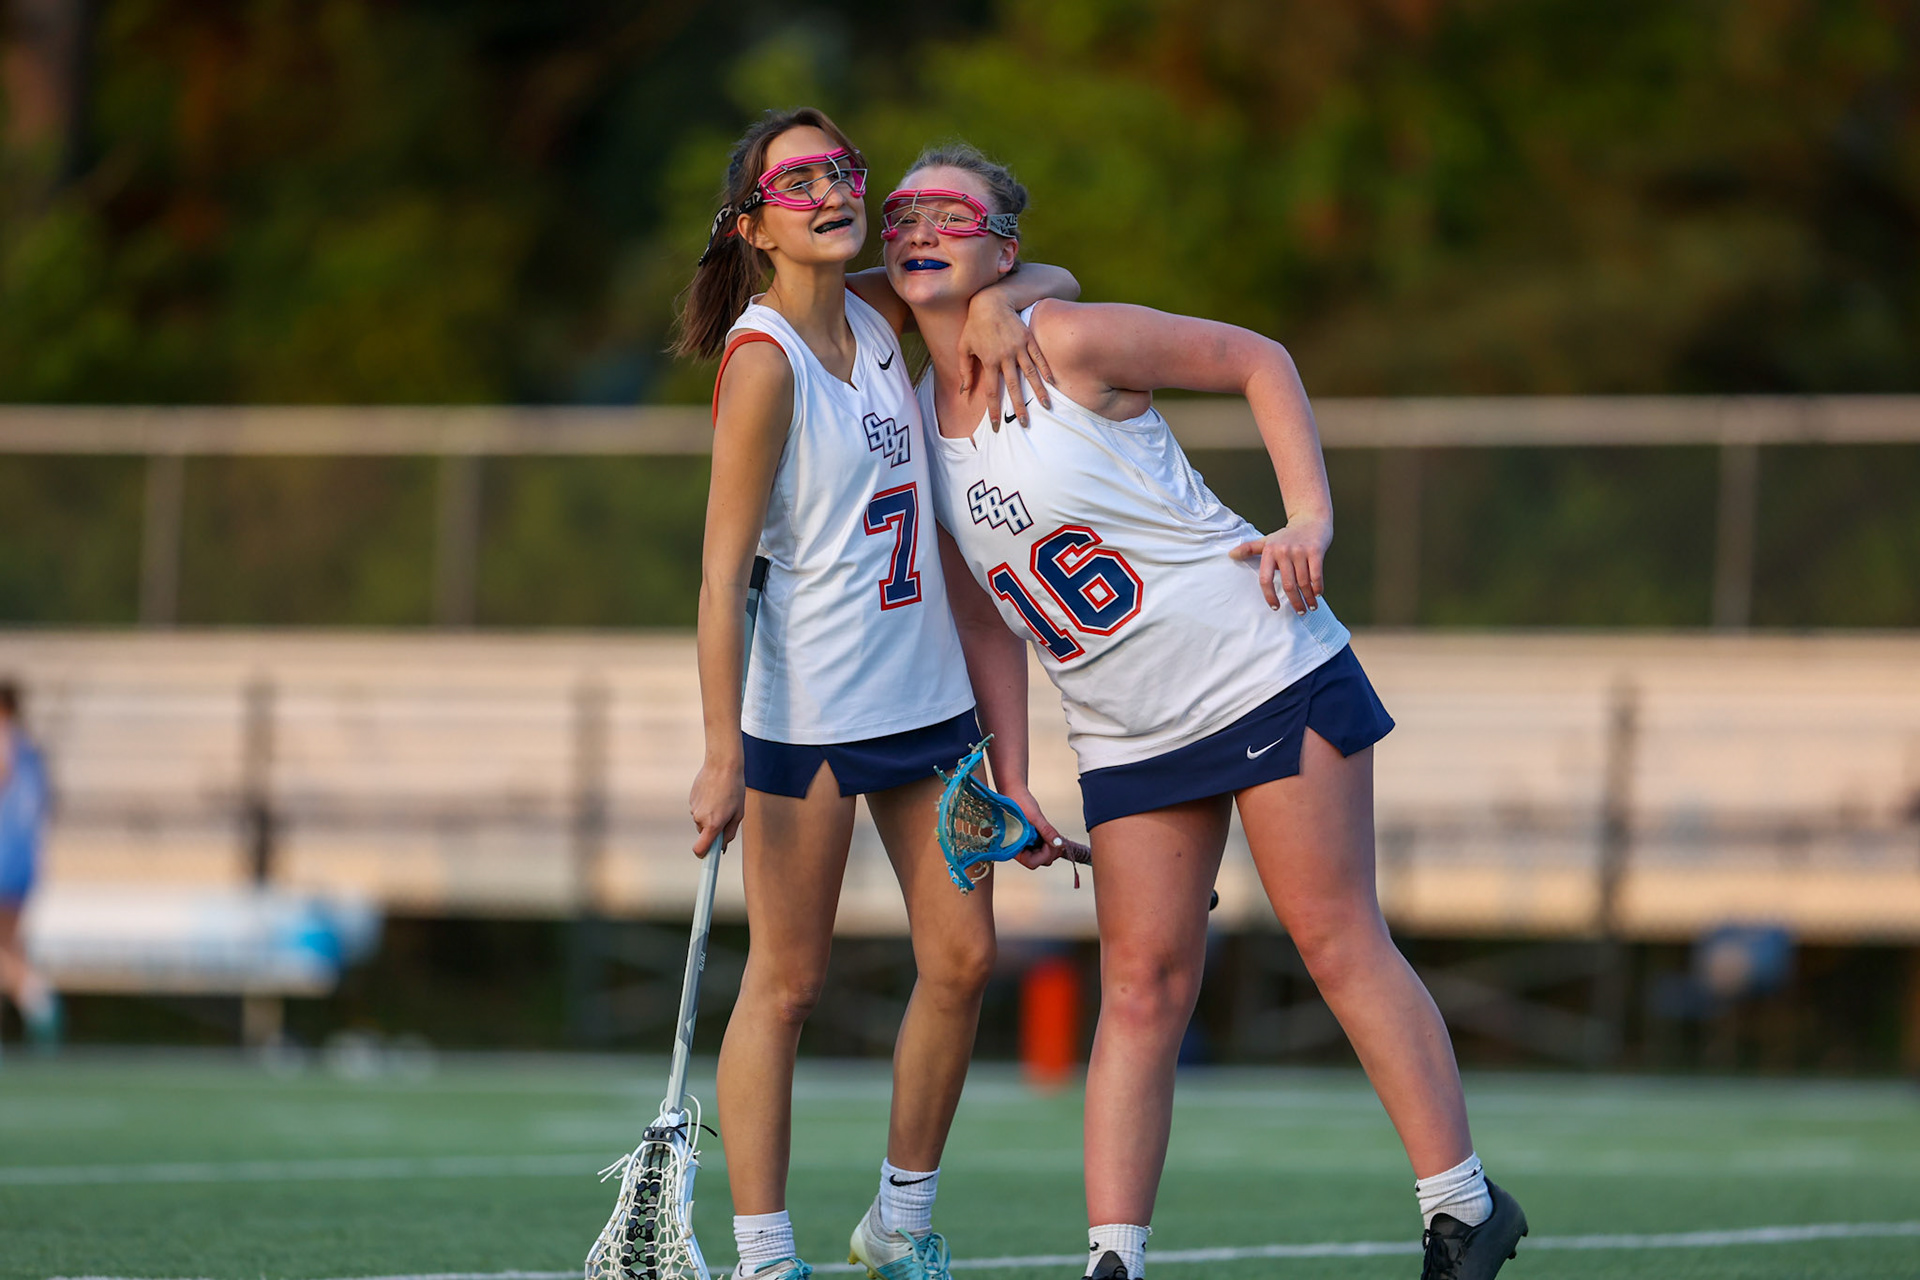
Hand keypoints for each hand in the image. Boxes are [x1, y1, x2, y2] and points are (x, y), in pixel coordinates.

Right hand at [689, 753, 744, 856]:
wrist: (722, 765)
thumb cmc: (734, 790)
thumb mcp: (738, 814)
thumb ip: (729, 833)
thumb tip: (721, 847)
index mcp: (713, 824)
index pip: (700, 850)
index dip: (703, 857)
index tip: (707, 862)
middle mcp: (700, 819)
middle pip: (704, 835)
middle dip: (713, 830)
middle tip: (727, 815)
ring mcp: (694, 809)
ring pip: (701, 821)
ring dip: (710, 816)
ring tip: (721, 800)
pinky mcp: (691, 800)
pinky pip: (698, 810)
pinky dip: (706, 806)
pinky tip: (714, 793)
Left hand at [958, 294, 1054, 427]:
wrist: (990, 302)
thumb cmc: (974, 326)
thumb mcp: (963, 347)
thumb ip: (964, 370)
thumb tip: (965, 391)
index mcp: (988, 361)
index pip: (991, 391)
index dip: (994, 410)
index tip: (997, 425)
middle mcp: (1005, 356)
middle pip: (1013, 387)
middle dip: (1019, 407)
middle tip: (1024, 424)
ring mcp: (1018, 348)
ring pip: (1030, 374)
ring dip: (1038, 391)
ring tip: (1046, 406)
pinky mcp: (1028, 339)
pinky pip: (1038, 357)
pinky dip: (1045, 370)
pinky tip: (1052, 382)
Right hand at [1000, 783, 1091, 869]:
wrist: (1013, 790)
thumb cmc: (1018, 801)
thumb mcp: (1034, 816)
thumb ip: (1046, 831)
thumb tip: (1059, 844)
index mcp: (1013, 846)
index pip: (1032, 862)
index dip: (1044, 854)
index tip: (1050, 840)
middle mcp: (1018, 849)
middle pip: (1038, 861)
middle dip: (1050, 852)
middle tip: (1056, 838)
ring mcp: (1024, 845)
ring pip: (1042, 856)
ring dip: (1051, 848)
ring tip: (1053, 835)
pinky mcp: (1029, 840)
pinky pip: (1042, 848)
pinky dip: (1049, 843)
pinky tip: (1052, 834)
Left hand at [1231, 514, 1331, 613]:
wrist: (1310, 518)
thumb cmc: (1287, 535)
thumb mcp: (1267, 540)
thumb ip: (1249, 549)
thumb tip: (1230, 555)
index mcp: (1269, 551)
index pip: (1265, 579)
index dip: (1269, 596)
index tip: (1275, 607)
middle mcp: (1283, 551)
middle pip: (1288, 584)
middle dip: (1295, 601)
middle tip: (1299, 612)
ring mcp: (1300, 551)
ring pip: (1303, 582)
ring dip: (1308, 597)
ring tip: (1311, 606)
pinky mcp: (1315, 551)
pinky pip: (1316, 575)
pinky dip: (1317, 587)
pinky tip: (1317, 594)